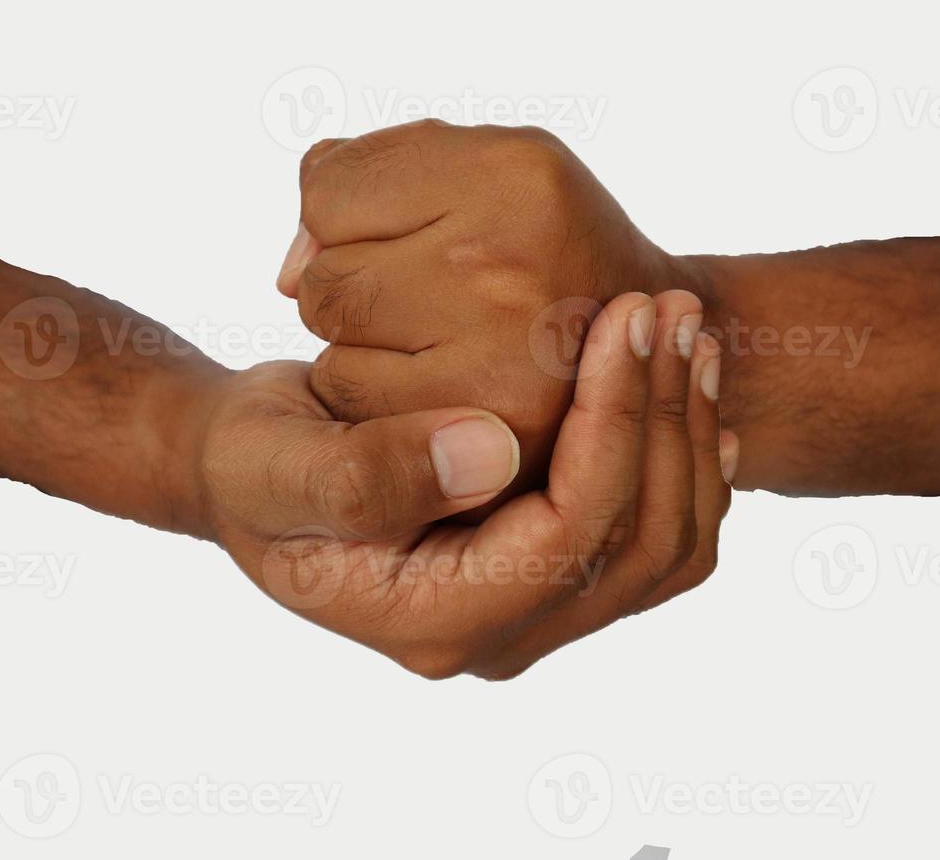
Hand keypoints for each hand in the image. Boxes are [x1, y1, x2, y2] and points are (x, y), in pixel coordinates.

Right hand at [198, 292, 733, 678]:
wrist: (255, 466)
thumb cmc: (252, 462)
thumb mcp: (276, 465)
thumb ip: (366, 474)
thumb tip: (490, 450)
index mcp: (437, 620)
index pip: (571, 535)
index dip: (610, 424)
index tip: (619, 317)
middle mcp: (500, 633)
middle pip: (640, 545)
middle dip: (664, 418)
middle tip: (671, 306)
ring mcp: (533, 609)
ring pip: (667, 544)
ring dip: (686, 432)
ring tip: (685, 328)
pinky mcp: (551, 569)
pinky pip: (654, 532)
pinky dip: (682, 458)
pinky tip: (686, 388)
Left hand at [276, 120, 714, 502]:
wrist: (651, 336)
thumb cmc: (540, 241)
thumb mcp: (478, 167)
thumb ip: (365, 176)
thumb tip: (289, 271)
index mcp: (512, 172)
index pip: (326, 191)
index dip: (344, 216)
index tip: (406, 233)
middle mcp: (507, 259)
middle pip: (324, 280)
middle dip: (349, 289)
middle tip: (421, 298)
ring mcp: (504, 351)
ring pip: (333, 350)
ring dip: (359, 351)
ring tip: (434, 342)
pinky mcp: (496, 426)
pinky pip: (363, 410)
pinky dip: (377, 403)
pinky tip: (435, 388)